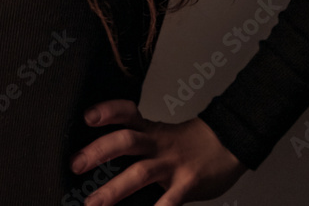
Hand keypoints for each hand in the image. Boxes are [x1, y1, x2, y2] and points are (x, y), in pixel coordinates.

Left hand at [71, 99, 247, 204]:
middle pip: (127, 141)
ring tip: (92, 204)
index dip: (108, 112)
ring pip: (140, 173)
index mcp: (153, 132)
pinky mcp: (187, 184)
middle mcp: (159, 145)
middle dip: (99, 152)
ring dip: (113, 190)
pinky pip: (168, 202)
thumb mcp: (165, 137)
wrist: (232, 143)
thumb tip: (104, 159)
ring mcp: (173, 165)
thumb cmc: (195, 144)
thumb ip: (140, 147)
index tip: (88, 117)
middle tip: (76, 164)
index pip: (128, 113)